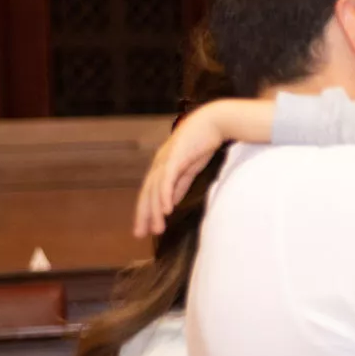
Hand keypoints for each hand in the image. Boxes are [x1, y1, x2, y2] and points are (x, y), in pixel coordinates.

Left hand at [135, 99, 271, 237]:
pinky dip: (164, 196)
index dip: (146, 210)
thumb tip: (170, 201)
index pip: (149, 192)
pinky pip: (167, 181)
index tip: (145, 228)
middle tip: (140, 234)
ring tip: (156, 228)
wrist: (215, 121)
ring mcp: (165, 160)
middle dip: (143, 215)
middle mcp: (158, 163)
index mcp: (161, 166)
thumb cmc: (203, 141)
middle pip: (147, 194)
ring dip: (154, 211)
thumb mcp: (190, 167)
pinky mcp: (175, 157)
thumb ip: (179, 184)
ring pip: (155, 190)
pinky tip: (166, 210)